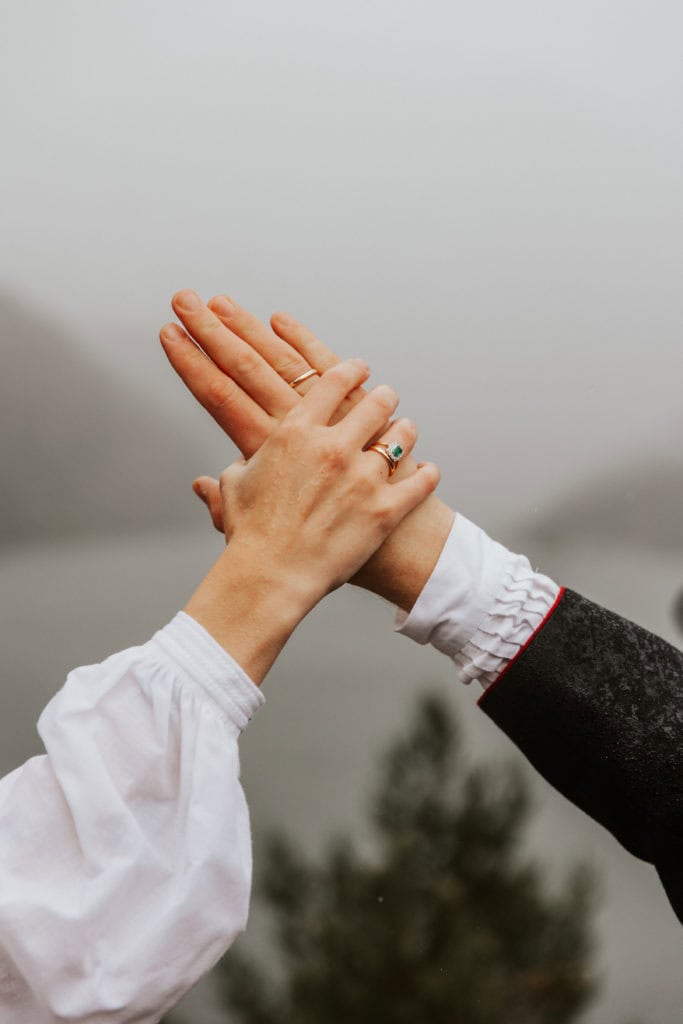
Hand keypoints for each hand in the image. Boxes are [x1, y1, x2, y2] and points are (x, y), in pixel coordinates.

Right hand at [184, 360, 439, 681]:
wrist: (271, 577)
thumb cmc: (250, 536)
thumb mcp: (234, 489)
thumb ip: (231, 472)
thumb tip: (210, 479)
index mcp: (297, 432)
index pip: (334, 382)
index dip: (352, 370)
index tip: (360, 368)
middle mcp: (334, 446)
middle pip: (375, 402)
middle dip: (384, 396)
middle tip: (388, 396)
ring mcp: (364, 477)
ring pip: (400, 436)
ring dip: (405, 430)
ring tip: (406, 429)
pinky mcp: (386, 509)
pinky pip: (419, 482)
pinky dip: (426, 474)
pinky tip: (429, 470)